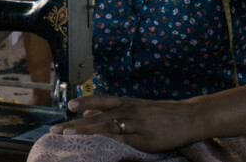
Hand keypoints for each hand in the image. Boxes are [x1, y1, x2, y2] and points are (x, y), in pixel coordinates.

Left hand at [49, 95, 197, 152]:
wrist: (189, 116)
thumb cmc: (163, 113)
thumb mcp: (139, 106)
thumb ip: (116, 110)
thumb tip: (89, 114)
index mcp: (128, 103)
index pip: (103, 101)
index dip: (86, 102)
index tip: (69, 106)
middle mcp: (129, 111)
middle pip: (98, 117)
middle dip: (76, 124)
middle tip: (56, 130)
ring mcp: (137, 125)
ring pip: (106, 128)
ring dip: (85, 132)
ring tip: (68, 136)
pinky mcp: (145, 139)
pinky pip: (122, 141)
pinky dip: (107, 142)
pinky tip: (95, 144)